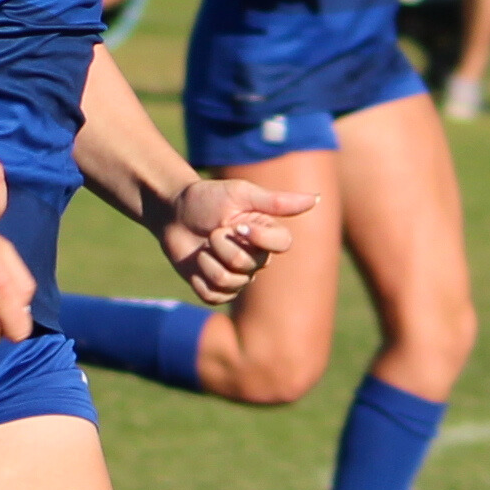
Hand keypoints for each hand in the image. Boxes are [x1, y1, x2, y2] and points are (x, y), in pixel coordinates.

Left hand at [155, 173, 310, 301]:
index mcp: (267, 234)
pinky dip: (199, 277)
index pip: (283, 244)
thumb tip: (317, 198)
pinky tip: (196, 262)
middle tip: (213, 231)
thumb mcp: (241, 194)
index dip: (259, 238)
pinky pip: (213, 296)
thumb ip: (277, 202)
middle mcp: (256, 257)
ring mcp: (237, 276)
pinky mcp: (215, 290)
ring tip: (203, 245)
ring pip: (230, 282)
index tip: (237, 223)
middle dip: (223, 245)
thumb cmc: (208, 198)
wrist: (173, 213)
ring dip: (208, 260)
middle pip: (249, 265)